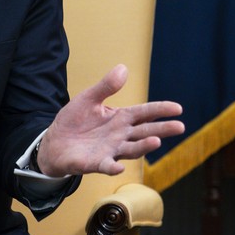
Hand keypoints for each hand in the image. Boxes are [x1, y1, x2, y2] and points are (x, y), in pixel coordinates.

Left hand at [38, 64, 183, 176]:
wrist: (55, 142)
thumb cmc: (75, 121)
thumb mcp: (89, 99)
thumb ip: (106, 86)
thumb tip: (123, 67)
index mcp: (120, 118)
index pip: (144, 113)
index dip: (160, 110)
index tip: (178, 108)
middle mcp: (120, 136)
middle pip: (144, 132)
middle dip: (162, 129)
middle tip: (180, 126)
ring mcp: (109, 151)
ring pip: (131, 149)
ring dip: (143, 147)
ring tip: (156, 141)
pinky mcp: (95, 163)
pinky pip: (106, 166)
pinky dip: (113, 167)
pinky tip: (119, 166)